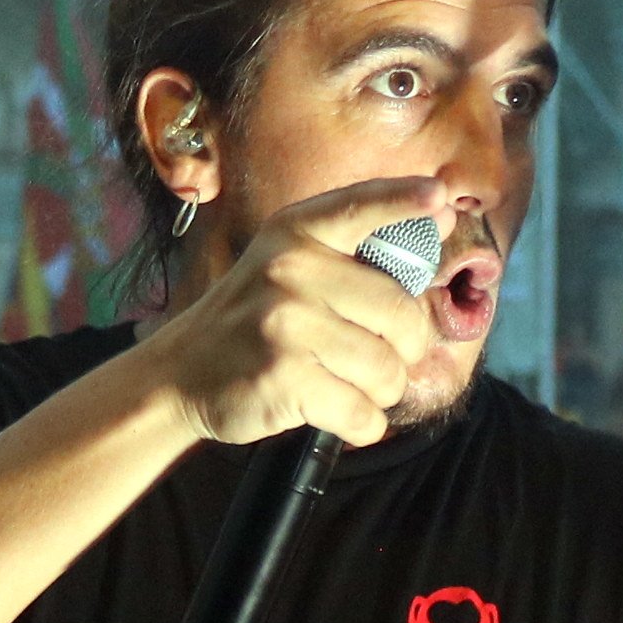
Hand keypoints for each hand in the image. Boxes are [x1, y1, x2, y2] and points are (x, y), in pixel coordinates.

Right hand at [144, 175, 446, 450]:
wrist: (181, 373)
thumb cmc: (256, 320)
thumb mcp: (290, 265)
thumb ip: (359, 246)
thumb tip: (441, 215)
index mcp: (296, 232)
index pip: (361, 206)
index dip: (404, 201)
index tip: (440, 197)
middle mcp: (290, 270)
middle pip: (402, 315)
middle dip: (406, 350)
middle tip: (380, 357)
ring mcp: (286, 324)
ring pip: (386, 370)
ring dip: (381, 391)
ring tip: (350, 385)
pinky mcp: (284, 379)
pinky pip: (362, 413)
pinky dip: (362, 425)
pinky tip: (340, 414)